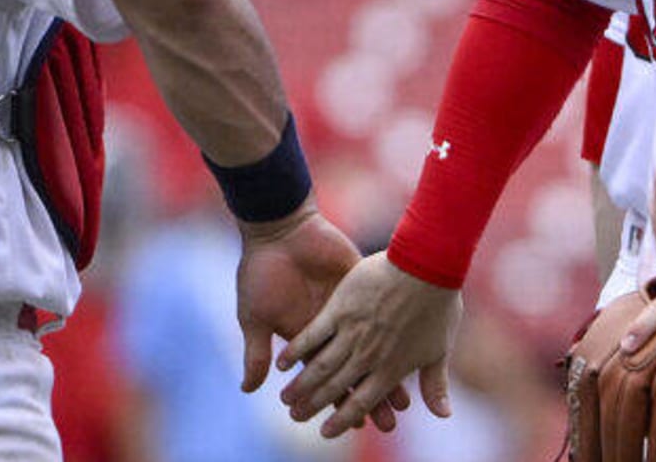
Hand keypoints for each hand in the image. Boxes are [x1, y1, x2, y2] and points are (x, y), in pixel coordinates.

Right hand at [233, 207, 407, 431]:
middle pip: (354, 373)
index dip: (340, 402)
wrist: (278, 229)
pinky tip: (408, 353)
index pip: (327, 380)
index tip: (355, 426)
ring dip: (385, 375)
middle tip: (387, 423)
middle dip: (368, 398)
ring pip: (371, 351)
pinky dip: (392, 336)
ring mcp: (346, 309)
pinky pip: (379, 318)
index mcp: (306, 339)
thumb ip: (256, 351)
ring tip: (403, 400)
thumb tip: (247, 389)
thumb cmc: (261, 270)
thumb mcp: (254, 315)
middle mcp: (330, 330)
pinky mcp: (357, 288)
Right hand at [278, 251, 458, 436]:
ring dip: (303, 385)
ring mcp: (353, 330)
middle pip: (336, 386)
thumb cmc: (439, 303)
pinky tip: (284, 363)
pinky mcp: (342, 306)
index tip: (327, 432)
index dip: (343, 418)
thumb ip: (435, 385)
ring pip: (322, 365)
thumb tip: (445, 417)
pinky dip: (297, 349)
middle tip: (296, 418)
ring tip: (286, 400)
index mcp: (390, 366)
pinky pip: (314, 334)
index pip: (362, 401)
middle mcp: (368, 353)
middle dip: (314, 405)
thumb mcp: (441, 349)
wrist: (427, 259)